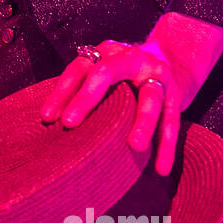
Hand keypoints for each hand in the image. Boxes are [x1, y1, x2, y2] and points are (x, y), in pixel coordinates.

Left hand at [38, 38, 203, 175]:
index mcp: (107, 53)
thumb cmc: (123, 76)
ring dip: (143, 123)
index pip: (79, 69)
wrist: (172, 59)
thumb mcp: (103, 73)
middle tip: (69, 123)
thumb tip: (49, 124)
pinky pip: (172, 121)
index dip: (61, 92)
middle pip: (107, 73)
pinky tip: (161, 169)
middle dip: (87, 98)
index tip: (46, 118)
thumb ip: (82, 90)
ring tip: (135, 147)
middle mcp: (132, 59)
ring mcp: (157, 76)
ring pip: (150, 98)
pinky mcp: (176, 95)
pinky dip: (167, 146)